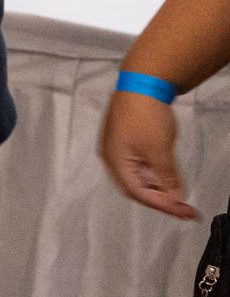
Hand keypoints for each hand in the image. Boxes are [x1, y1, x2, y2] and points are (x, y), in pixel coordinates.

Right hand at [101, 90, 196, 218]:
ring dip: (157, 187)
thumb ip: (166, 177)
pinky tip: (167, 175)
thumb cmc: (144, 117)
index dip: (162, 205)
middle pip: (135, 187)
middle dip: (160, 199)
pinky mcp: (126, 140)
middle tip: (183, 208)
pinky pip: (139, 165)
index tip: (185, 211)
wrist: (141, 84)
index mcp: (115, 163)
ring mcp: (118, 149)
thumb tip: (173, 198)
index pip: (138, 193)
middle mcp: (112, 159)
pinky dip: (154, 174)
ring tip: (178, 193)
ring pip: (137, 176)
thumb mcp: (160, 151)